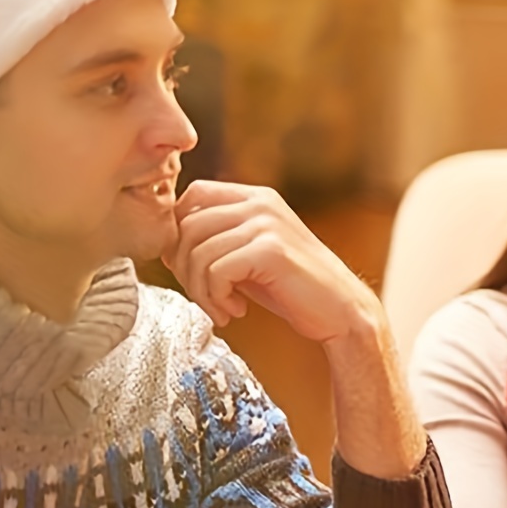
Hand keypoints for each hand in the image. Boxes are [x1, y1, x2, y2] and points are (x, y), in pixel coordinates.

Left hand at [165, 181, 378, 341]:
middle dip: (182, 269)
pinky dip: (216, 299)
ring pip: (197, 252)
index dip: (178, 233)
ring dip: (200, 290)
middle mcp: (261, 203)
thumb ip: (218, 238)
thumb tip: (165, 242)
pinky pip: (216, 272)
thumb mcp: (250, 253)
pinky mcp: (271, 251)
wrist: (341, 311)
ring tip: (222, 308)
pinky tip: (236, 311)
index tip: (190, 269)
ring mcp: (267, 224)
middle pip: (186, 225)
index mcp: (256, 196)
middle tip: (204, 297)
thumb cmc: (293, 287)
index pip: (192, 196)